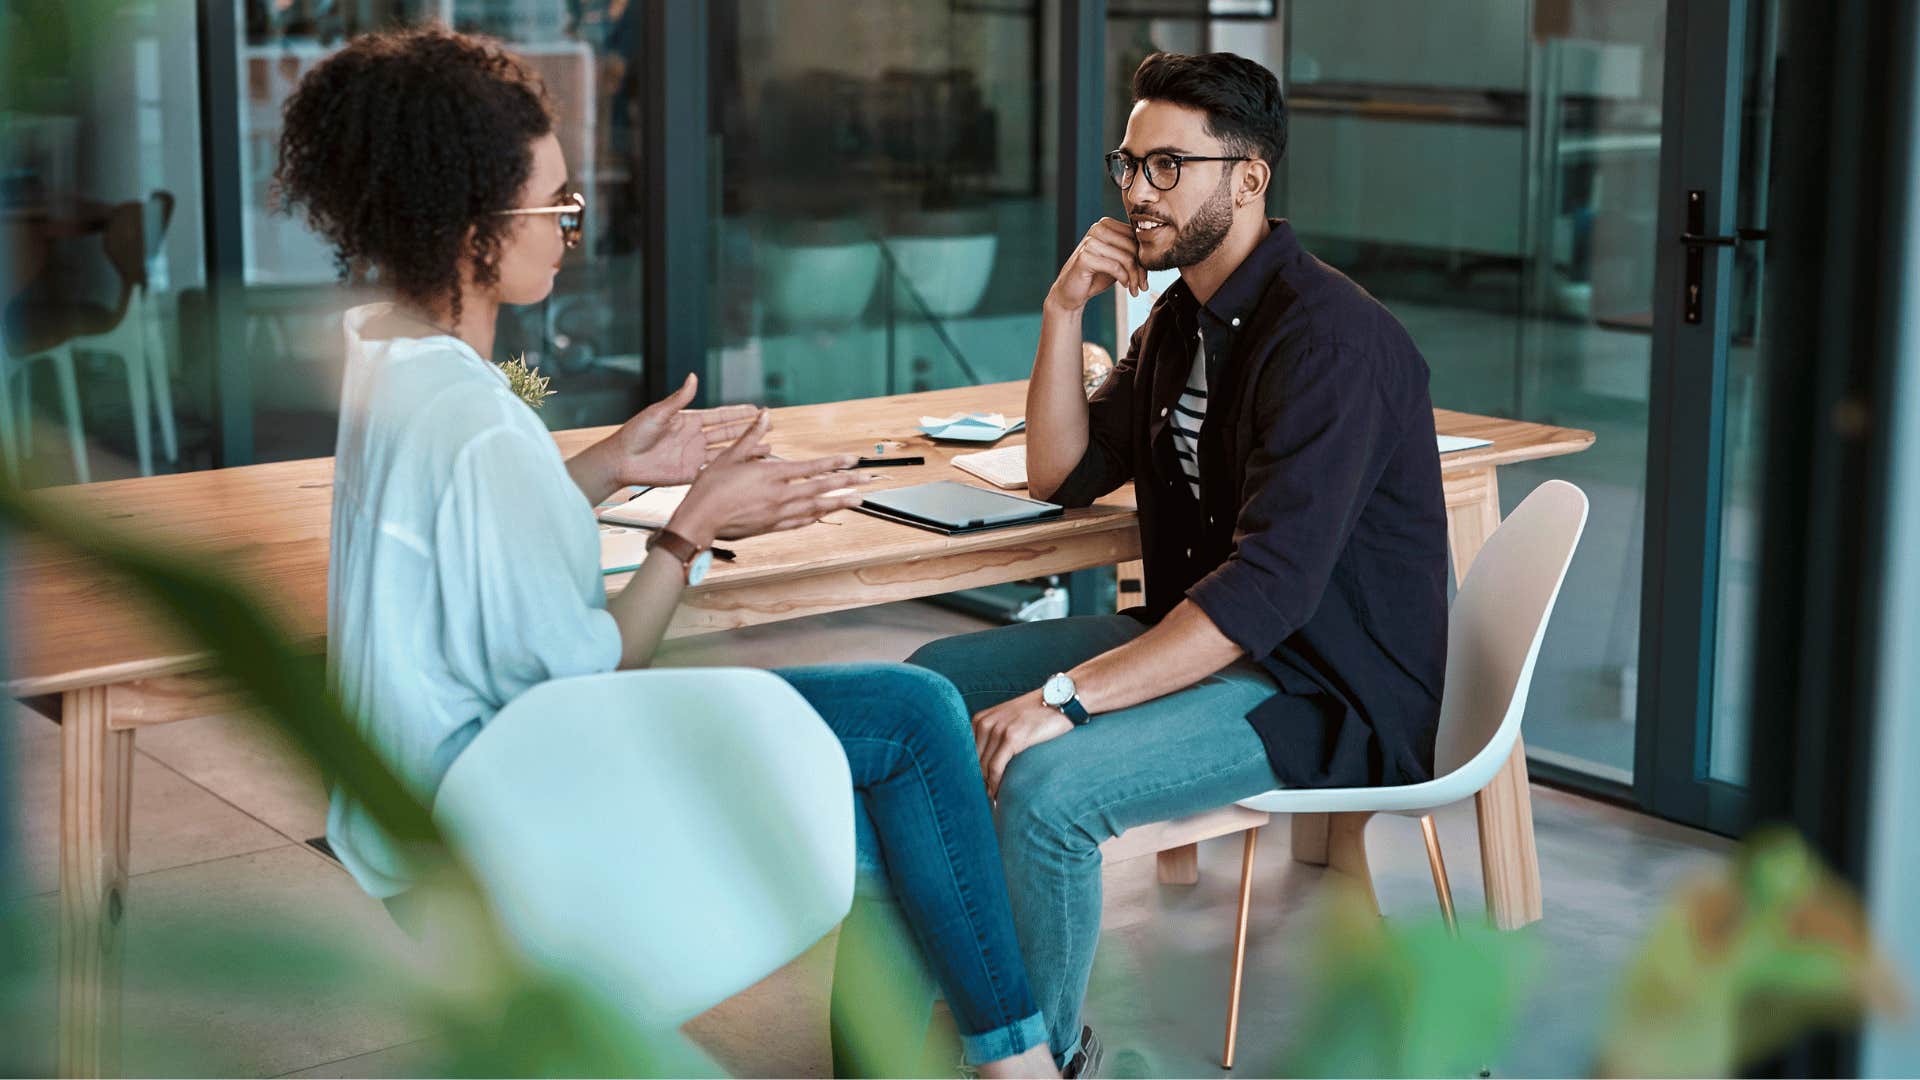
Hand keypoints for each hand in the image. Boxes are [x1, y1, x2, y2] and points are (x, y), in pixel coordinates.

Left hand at [599, 373, 761, 487]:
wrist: (622, 460)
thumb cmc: (634, 434)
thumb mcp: (658, 413)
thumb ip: (679, 399)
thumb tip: (693, 377)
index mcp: (688, 421)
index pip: (720, 416)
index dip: (738, 413)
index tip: (756, 410)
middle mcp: (695, 438)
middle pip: (728, 433)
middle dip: (749, 430)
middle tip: (769, 426)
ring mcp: (694, 456)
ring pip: (727, 452)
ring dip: (746, 450)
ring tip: (767, 449)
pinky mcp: (691, 474)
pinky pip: (715, 470)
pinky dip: (732, 469)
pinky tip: (746, 469)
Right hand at [667, 412, 873, 544]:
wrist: (699, 521)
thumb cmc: (710, 487)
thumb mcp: (729, 456)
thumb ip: (751, 436)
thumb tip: (765, 415)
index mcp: (771, 475)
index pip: (811, 468)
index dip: (834, 463)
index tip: (853, 460)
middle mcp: (780, 495)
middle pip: (820, 488)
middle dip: (846, 483)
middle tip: (868, 481)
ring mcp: (777, 513)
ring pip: (815, 508)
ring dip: (837, 502)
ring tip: (857, 500)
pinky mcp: (771, 527)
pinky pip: (799, 522)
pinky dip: (815, 517)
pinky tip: (823, 514)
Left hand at [973, 690, 1073, 799]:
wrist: (1061, 701)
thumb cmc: (1036, 715)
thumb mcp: (1008, 720)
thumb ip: (993, 737)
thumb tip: (983, 767)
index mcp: (980, 719)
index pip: (966, 752)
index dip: (968, 772)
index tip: (973, 788)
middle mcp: (985, 723)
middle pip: (972, 761)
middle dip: (976, 781)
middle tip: (980, 799)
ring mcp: (998, 729)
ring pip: (982, 767)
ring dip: (985, 786)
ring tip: (990, 800)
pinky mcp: (1012, 737)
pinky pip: (996, 768)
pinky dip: (995, 784)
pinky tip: (997, 794)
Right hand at [1045, 217, 1147, 313]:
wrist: (1071, 292)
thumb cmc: (1096, 276)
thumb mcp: (1117, 261)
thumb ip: (1131, 252)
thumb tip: (1155, 252)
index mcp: (1105, 224)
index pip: (1135, 237)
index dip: (1144, 257)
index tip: (1145, 276)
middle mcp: (1097, 228)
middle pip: (1132, 246)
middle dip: (1141, 269)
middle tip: (1143, 286)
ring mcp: (1090, 241)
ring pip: (1126, 257)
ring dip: (1134, 277)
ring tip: (1135, 290)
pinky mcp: (1085, 257)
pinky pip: (1114, 266)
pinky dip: (1123, 278)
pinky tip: (1125, 287)